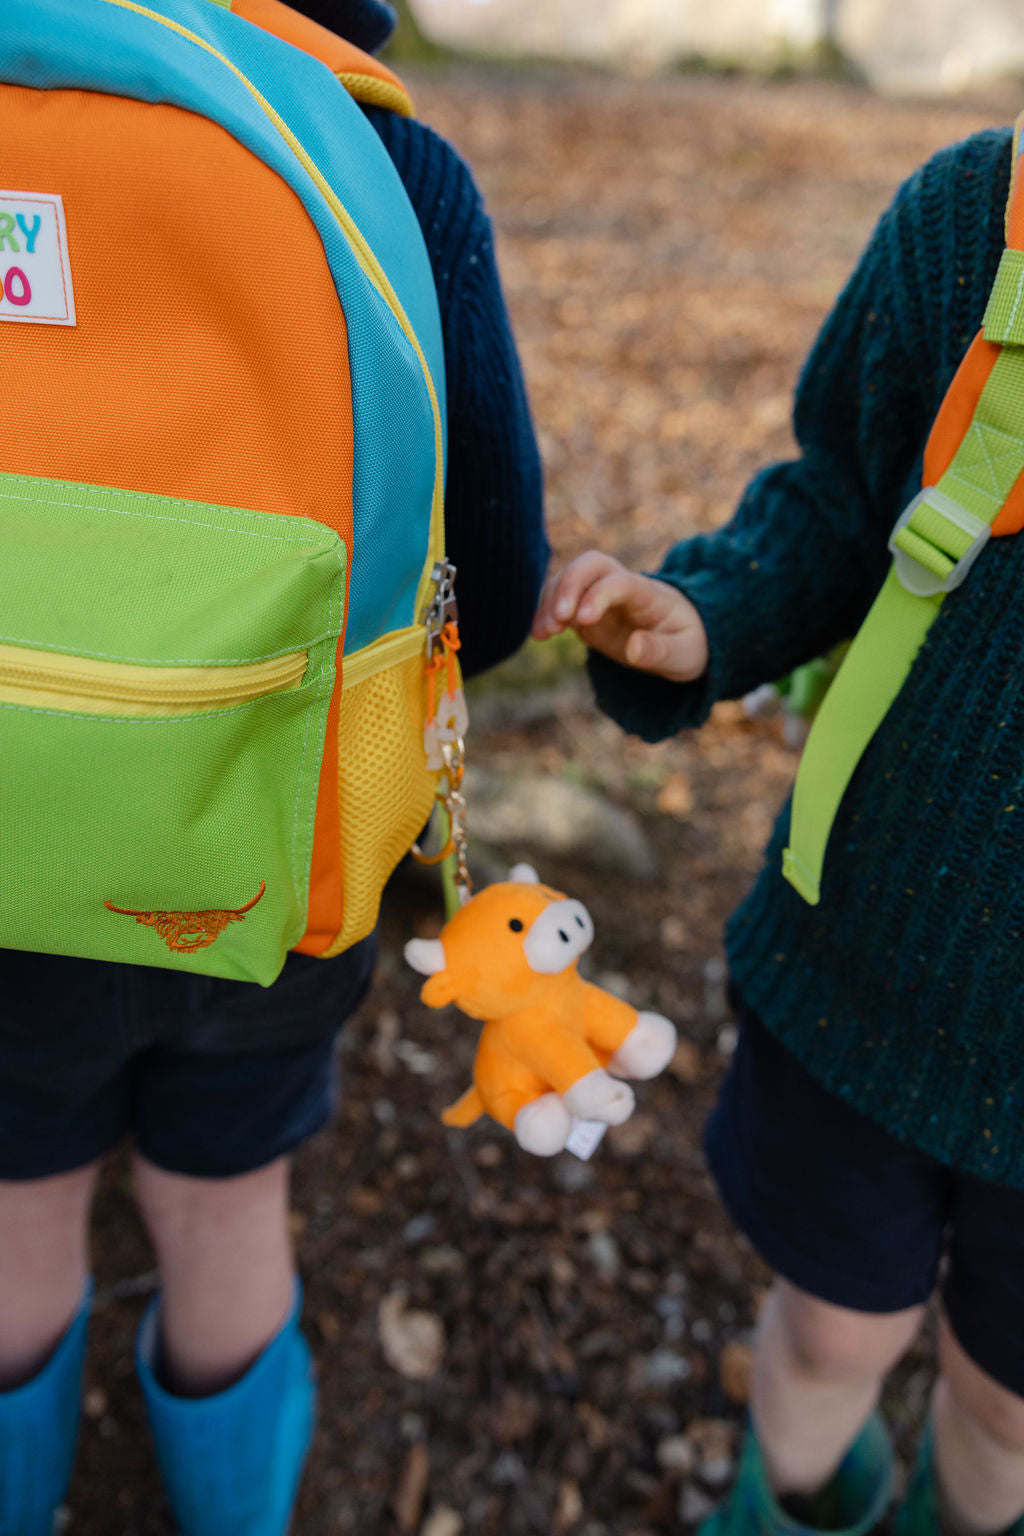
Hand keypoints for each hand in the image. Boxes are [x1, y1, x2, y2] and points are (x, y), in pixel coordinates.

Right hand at [533, 551, 708, 681]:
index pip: (620, 581)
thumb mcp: (684, 654)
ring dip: (551, 601)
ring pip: (570, 578)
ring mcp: (600, 596)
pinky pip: (560, 601)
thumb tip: (633, 648)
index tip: (582, 621)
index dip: (598, 595)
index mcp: (649, 593)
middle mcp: (621, 586)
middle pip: (590, 564)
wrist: (681, 640)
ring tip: (543, 634)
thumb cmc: (686, 644)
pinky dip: (546, 613)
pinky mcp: (585, 610)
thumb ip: (660, 651)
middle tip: (558, 621)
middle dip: (569, 586)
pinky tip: (538, 634)